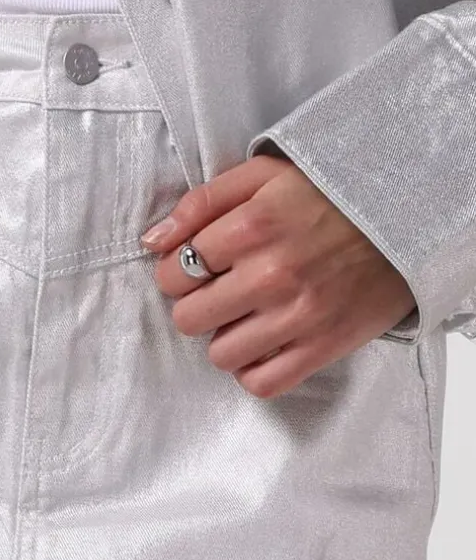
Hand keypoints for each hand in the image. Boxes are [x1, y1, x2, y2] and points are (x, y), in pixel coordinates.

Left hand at [140, 154, 416, 398]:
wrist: (407, 218)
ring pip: (220, 355)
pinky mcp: (321, 348)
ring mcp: (297, 317)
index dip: (178, 272)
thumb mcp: (263, 176)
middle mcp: (271, 275)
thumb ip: (202, 204)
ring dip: (226, 339)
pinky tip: (264, 345)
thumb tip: (152, 241)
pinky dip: (254, 369)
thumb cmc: (328, 195)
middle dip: (198, 305)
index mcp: (251, 227)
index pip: (173, 273)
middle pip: (189, 319)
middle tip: (223, 292)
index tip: (200, 268)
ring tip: (247, 317)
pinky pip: (261, 383)